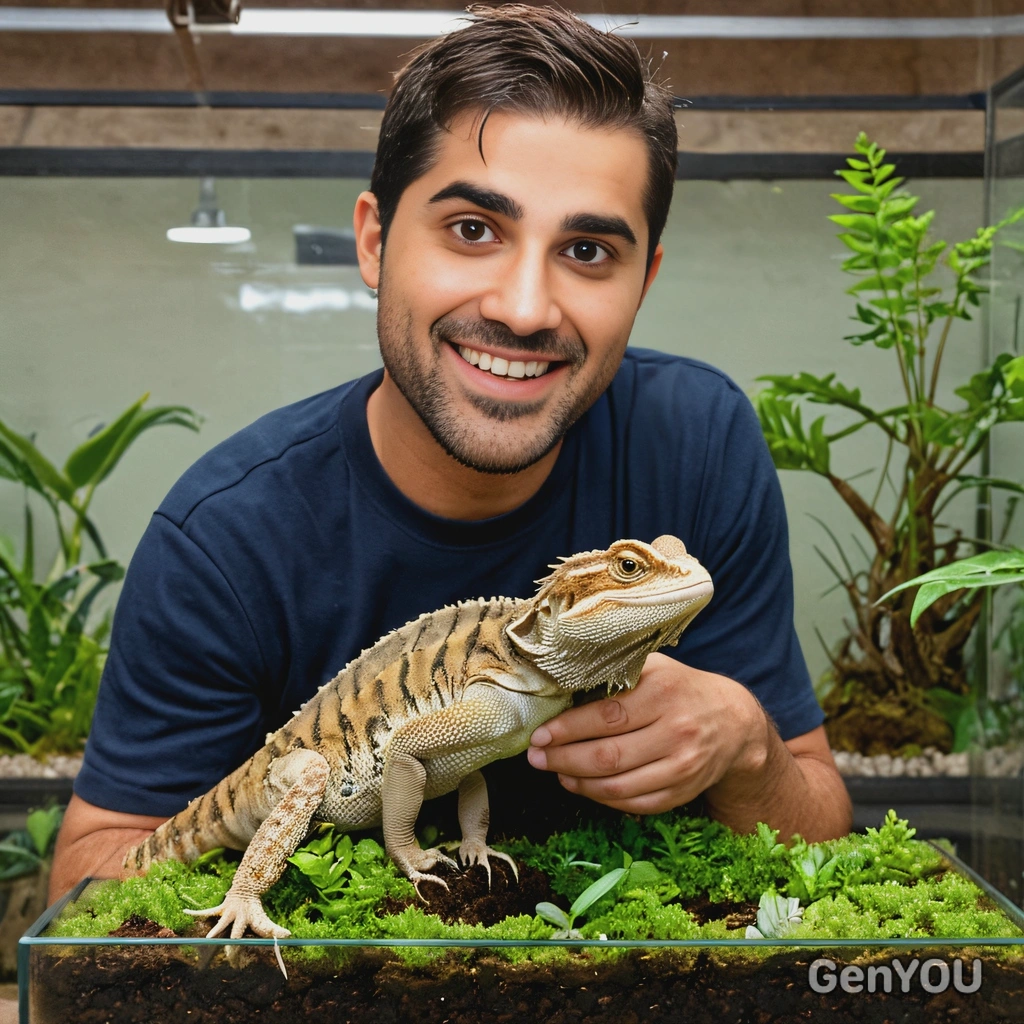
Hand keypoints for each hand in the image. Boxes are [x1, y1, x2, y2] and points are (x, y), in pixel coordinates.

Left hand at [526, 652, 768, 813]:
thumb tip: (559, 690)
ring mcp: (682, 766)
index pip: (606, 717)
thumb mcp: (653, 667)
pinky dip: (604, 799)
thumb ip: (614, 675)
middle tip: (537, 758)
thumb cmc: (679, 688)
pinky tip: (583, 786)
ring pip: (619, 786)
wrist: (732, 721)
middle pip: (609, 756)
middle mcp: (676, 731)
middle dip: (564, 760)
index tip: (539, 735)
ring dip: (579, 783)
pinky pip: (636, 803)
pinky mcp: (684, 792)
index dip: (567, 730)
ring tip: (556, 772)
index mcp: (663, 692)